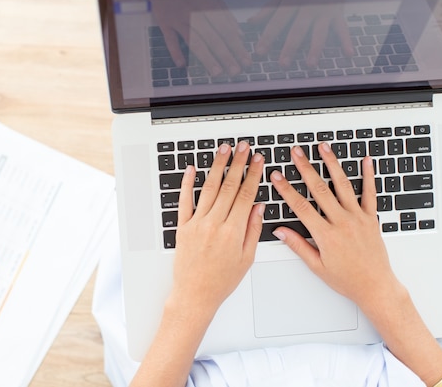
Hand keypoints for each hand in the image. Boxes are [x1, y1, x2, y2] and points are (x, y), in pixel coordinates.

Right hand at [146, 0, 251, 75]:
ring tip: (216, 72)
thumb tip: (240, 34)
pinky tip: (182, 64)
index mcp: (209, 5)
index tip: (245, 61)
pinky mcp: (164, 22)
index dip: (237, 46)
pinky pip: (169, 38)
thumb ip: (224, 16)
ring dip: (206, 57)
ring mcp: (178, 18)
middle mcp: (195, 12)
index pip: (226, 29)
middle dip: (226, 55)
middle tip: (235, 71)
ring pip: (194, 40)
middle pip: (213, 37)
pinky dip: (175, 51)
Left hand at [170, 141, 264, 313]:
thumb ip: (253, 230)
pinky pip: (185, 201)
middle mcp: (215, 223)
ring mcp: (197, 223)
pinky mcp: (183, 227)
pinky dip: (187, 183)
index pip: (246, 194)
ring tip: (224, 150)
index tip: (258, 160)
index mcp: (233, 231)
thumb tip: (258, 207)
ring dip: (217, 166)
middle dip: (238, 163)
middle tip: (243, 147)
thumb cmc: (221, 281)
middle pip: (229, 186)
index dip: (253, 174)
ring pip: (209, 188)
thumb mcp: (246, 258)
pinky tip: (191, 169)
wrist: (195, 295)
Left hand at [250, 0, 353, 68]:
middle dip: (290, 48)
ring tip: (310, 64)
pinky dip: (346, 41)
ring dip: (315, 49)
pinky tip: (348, 54)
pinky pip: (343, 29)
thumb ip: (268, 10)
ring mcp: (324, 12)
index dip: (267, 38)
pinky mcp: (337, 14)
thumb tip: (251, 23)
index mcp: (291, 3)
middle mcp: (307, 8)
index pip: (276, 23)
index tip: (260, 52)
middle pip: (297, 31)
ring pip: (319, 33)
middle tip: (283, 64)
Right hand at [270, 142, 396, 306]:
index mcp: (325, 235)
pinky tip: (366, 161)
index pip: (300, 206)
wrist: (375, 286)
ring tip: (323, 147)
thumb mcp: (317, 266)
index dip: (286, 189)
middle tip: (296, 152)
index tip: (277, 176)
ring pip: (342, 185)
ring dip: (332, 164)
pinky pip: (370, 193)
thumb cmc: (347, 279)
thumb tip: (280, 230)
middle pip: (319, 189)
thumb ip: (298, 245)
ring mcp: (358, 218)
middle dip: (305, 168)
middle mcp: (341, 222)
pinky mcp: (371, 218)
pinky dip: (368, 175)